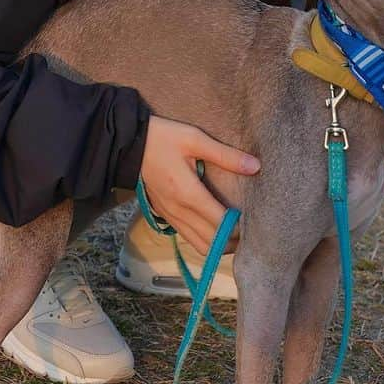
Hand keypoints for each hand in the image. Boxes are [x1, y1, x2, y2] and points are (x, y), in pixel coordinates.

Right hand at [138, 115, 260, 256]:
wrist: (128, 143)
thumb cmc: (162, 137)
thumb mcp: (194, 138)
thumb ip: (225, 155)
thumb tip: (255, 166)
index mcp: (188, 193)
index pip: (221, 225)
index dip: (241, 228)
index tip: (254, 220)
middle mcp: (179, 210)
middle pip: (214, 242)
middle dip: (235, 241)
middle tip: (250, 228)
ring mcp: (170, 215)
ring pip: (201, 246)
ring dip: (220, 245)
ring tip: (234, 231)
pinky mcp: (165, 215)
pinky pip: (188, 237)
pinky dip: (205, 240)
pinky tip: (214, 228)